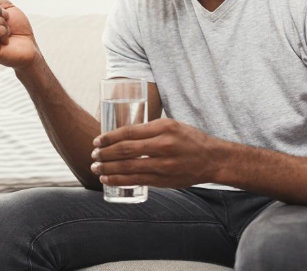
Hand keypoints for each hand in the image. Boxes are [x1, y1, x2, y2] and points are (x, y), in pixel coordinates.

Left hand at [90, 118, 222, 188]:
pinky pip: (136, 181)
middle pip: (125, 150)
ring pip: (128, 167)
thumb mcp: (171, 125)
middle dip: (105, 154)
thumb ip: (149, 129)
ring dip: (108, 169)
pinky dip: (119, 181)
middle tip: (93, 155)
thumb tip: (121, 133)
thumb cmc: (189, 139)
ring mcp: (163, 165)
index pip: (129, 132)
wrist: (213, 159)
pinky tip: (107, 179)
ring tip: (95, 168)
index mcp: (163, 128)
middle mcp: (163, 146)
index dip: (109, 137)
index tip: (97, 141)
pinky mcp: (164, 180)